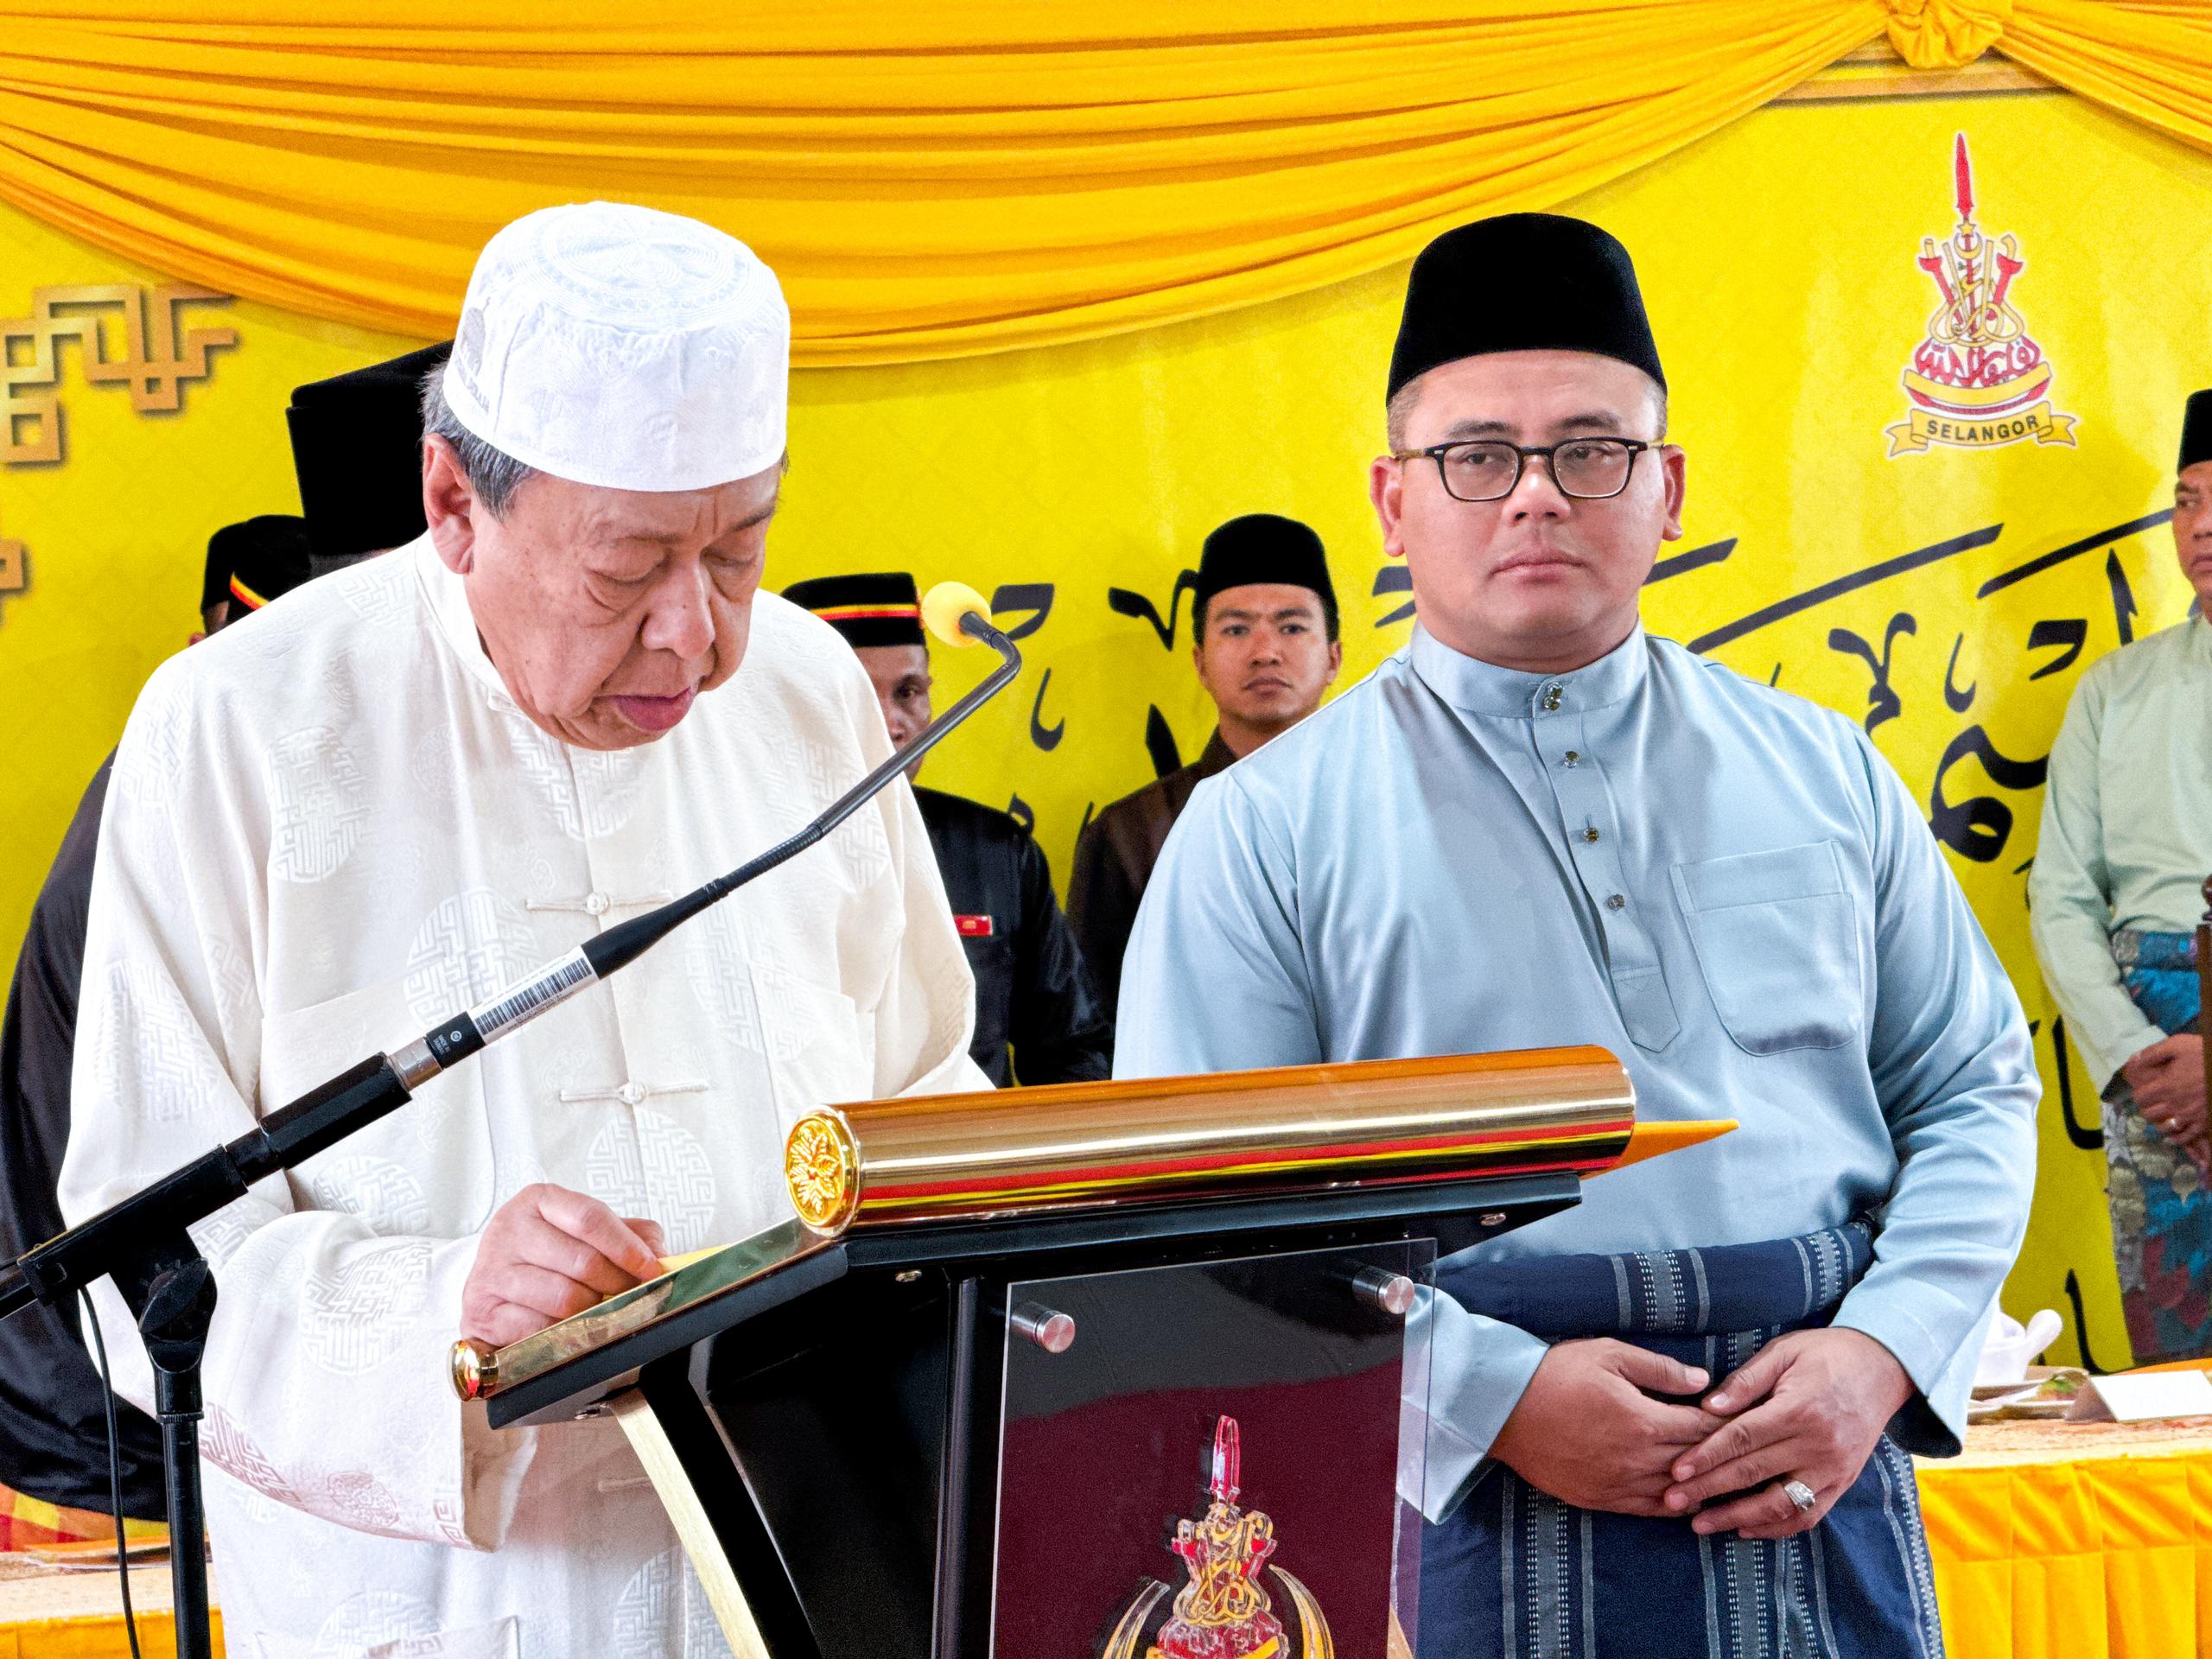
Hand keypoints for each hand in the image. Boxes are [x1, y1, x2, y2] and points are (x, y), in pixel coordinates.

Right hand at [459, 1184, 666, 1346]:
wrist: (492, 1282)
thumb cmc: (545, 1255)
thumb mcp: (584, 1232)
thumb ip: (628, 1235)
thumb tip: (660, 1255)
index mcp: (539, 1201)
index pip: (590, 1218)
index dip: (627, 1247)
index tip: (651, 1268)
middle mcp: (511, 1229)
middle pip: (582, 1261)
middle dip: (617, 1284)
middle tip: (630, 1296)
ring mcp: (493, 1269)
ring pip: (563, 1298)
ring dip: (591, 1311)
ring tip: (597, 1309)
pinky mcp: (482, 1309)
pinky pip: (539, 1328)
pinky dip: (562, 1333)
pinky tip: (566, 1327)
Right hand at [1490, 1339, 1723, 1516]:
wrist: (1503, 1408)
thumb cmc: (1556, 1373)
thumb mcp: (1609, 1354)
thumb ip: (1660, 1369)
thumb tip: (1702, 1382)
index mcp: (1645, 1422)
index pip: (1703, 1428)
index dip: (1728, 1424)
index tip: (1748, 1420)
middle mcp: (1637, 1460)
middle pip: (1695, 1462)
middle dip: (1721, 1455)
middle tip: (1744, 1450)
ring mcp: (1618, 1484)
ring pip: (1675, 1493)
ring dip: (1700, 1486)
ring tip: (1722, 1479)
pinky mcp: (1598, 1498)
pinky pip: (1646, 1509)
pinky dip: (1670, 1505)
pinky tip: (1682, 1500)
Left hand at [1663, 1328, 1911, 1538]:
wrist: (1882, 1368)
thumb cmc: (1824, 1354)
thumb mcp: (1783, 1352)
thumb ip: (1746, 1380)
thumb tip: (1707, 1407)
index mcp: (1799, 1409)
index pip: (1743, 1438)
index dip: (1707, 1456)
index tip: (1676, 1471)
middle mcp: (1818, 1444)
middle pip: (1754, 1473)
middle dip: (1709, 1490)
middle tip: (1672, 1501)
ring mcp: (1834, 1469)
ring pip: (1779, 1504)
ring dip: (1737, 1518)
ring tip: (1700, 1524)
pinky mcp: (1843, 1483)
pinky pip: (1808, 1515)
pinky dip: (1776, 1526)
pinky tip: (1744, 1528)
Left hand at [2123, 1036, 2207, 1150]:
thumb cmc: (2205, 1054)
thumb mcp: (2177, 1045)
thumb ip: (2153, 1053)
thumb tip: (2134, 1059)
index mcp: (2165, 1086)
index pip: (2140, 1097)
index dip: (2139, 1094)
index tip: (2144, 1091)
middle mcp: (2174, 1104)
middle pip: (2149, 1114)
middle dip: (2147, 1108)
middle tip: (2152, 1104)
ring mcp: (2189, 1116)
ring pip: (2165, 1128)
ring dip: (2159, 1123)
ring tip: (2161, 1118)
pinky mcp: (2203, 1123)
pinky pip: (2186, 1137)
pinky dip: (2177, 1138)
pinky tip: (2173, 1136)